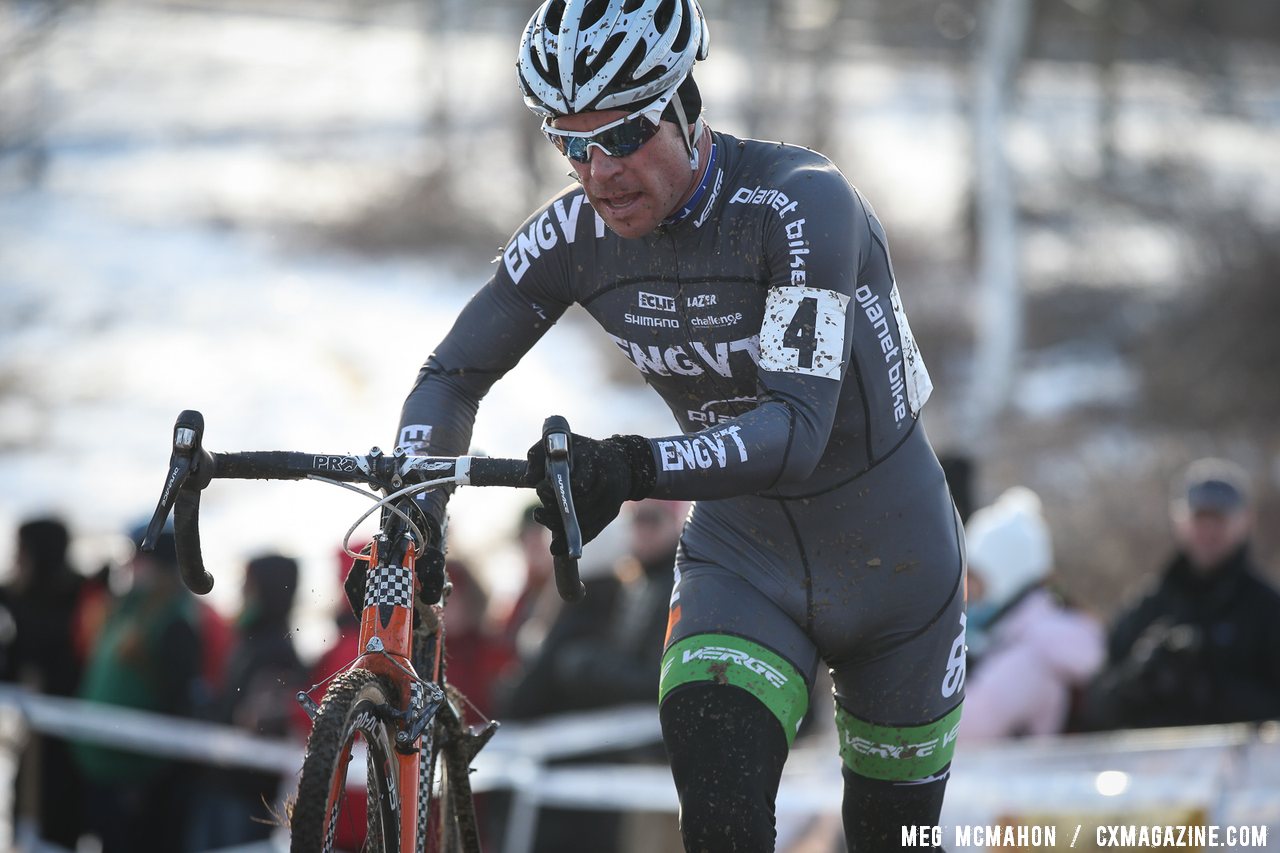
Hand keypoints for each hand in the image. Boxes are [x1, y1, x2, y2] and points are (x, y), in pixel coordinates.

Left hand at [526, 432, 656, 555]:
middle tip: (538, 510)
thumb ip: (540, 454)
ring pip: (584, 521)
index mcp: (594, 461)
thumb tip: (529, 479)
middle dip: (554, 510)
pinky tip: (556, 548)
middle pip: (579, 506)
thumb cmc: (585, 452)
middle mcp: (606, 483)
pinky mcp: (610, 513)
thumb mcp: (562, 443)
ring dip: (559, 526)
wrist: (622, 462)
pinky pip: (592, 531)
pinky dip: (573, 541)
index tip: (541, 487)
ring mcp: (610, 501)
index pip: (576, 483)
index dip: (555, 490)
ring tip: (541, 518)